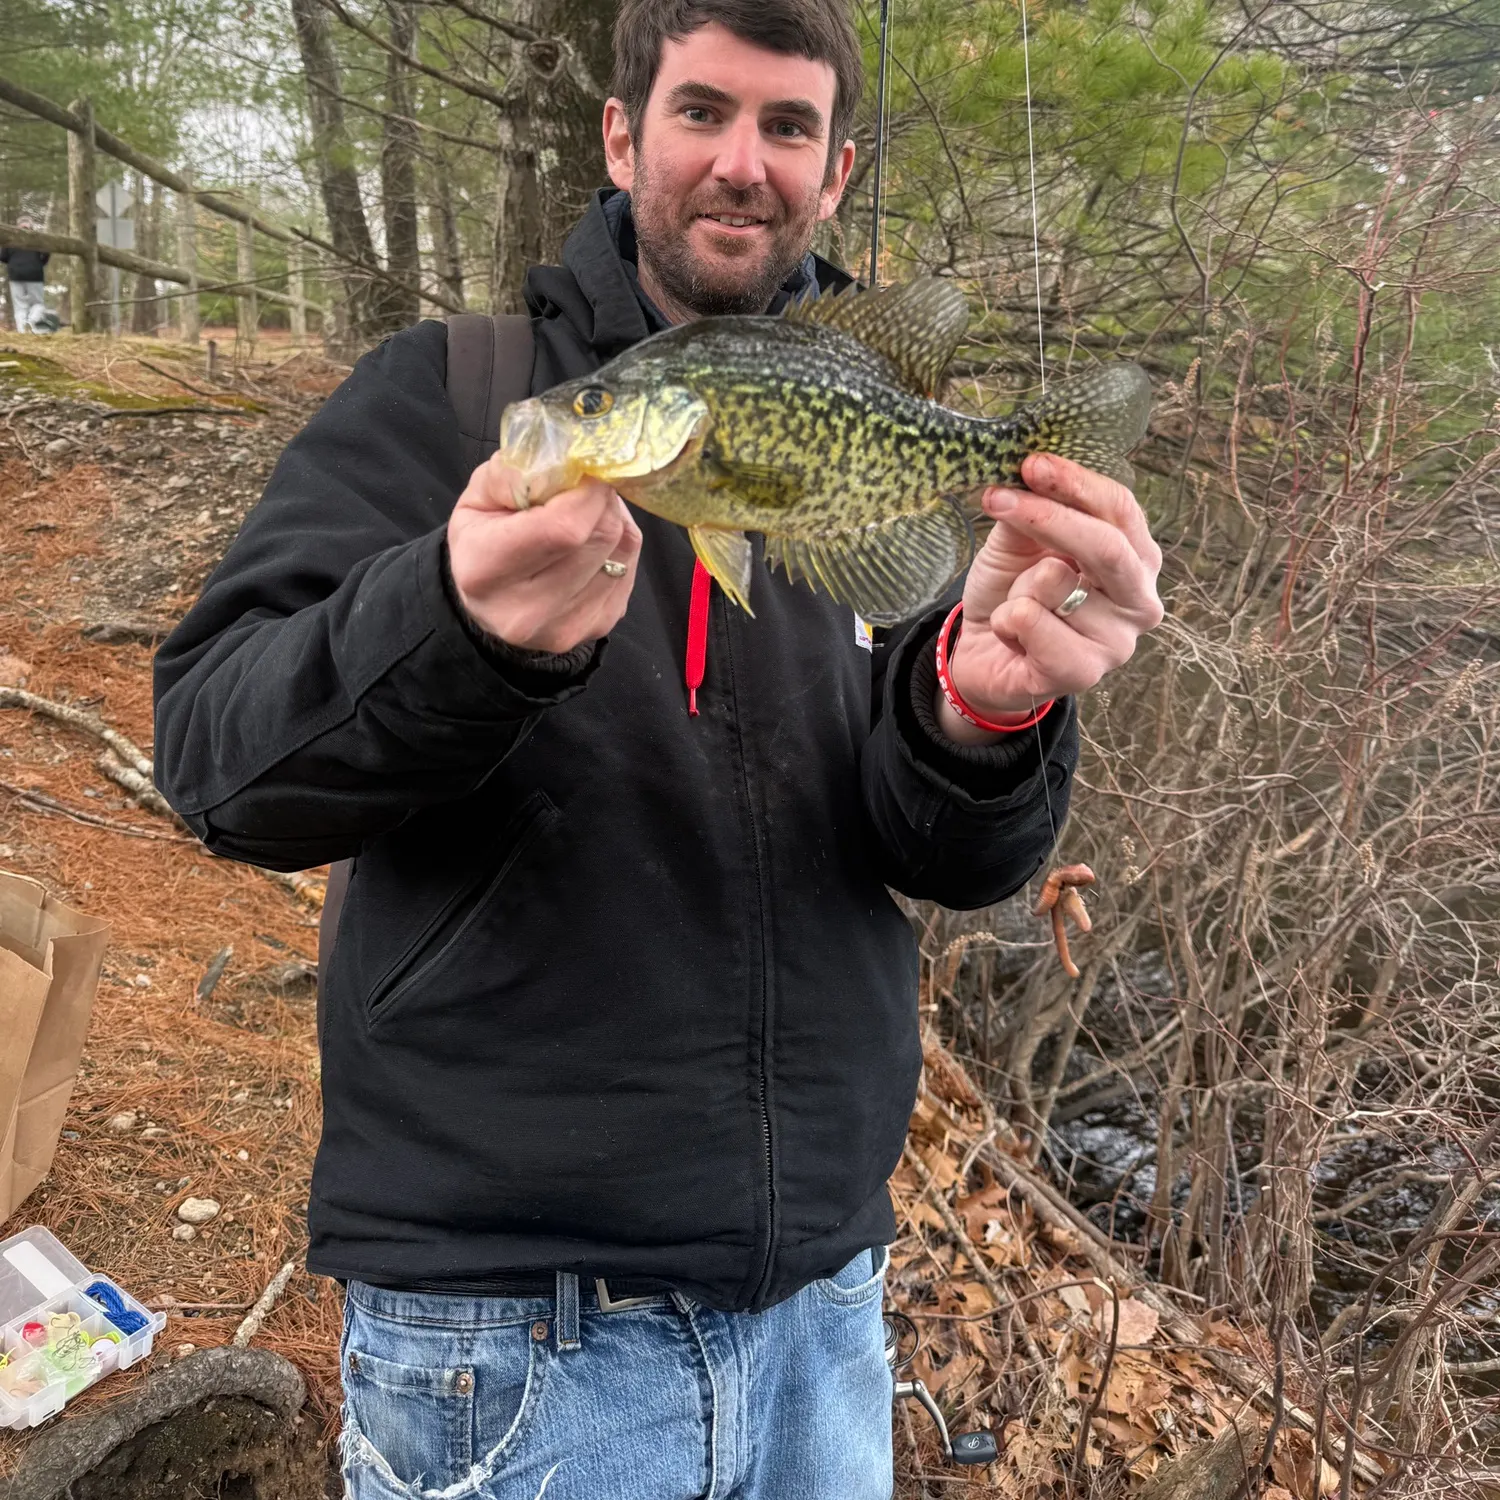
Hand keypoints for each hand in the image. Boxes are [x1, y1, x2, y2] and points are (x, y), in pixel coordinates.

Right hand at [447, 454, 641, 654]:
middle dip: (601, 500)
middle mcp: (527, 610)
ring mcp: (567, 626)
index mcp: (487, 570)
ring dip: (612, 519)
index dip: (586, 490)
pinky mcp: (597, 627)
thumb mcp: (478, 497)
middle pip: (600, 535)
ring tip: (585, 514)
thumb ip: (514, 472)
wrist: (489, 605)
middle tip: (584, 488)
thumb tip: (565, 459)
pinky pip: (629, 569)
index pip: (564, 527)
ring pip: (622, 550)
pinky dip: (618, 545)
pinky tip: (593, 542)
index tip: (584, 470)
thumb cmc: (482, 542)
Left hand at [939, 453, 1162, 743]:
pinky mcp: (1084, 673)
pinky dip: (1007, 619)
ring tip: (1015, 603)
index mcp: (1136, 559)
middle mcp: (1140, 601)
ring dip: (1017, 585)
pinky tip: (1011, 634)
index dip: (1077, 482)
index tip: (1032, 464)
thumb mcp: (1019, 542)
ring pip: (1057, 583)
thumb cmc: (1013, 594)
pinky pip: (1032, 622)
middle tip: (1000, 498)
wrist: (985, 658)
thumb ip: (1034, 512)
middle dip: (1049, 517)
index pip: (1121, 509)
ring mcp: (1117, 642)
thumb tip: (1032, 473)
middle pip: (1107, 545)